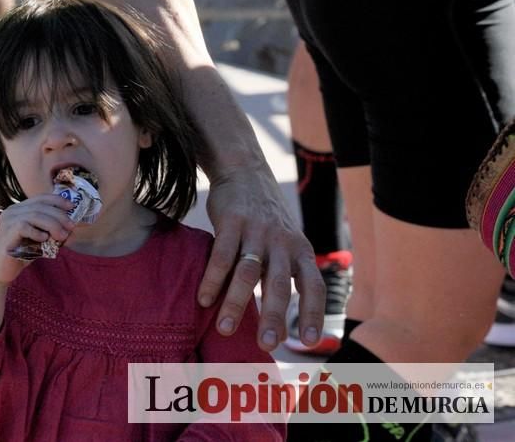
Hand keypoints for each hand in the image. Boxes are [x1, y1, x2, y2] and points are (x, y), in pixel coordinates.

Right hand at [0, 194, 76, 286]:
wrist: (0, 270)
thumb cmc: (20, 254)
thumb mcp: (38, 239)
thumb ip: (50, 231)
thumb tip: (71, 228)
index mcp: (19, 209)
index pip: (40, 198)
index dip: (57, 200)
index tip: (71, 206)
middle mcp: (12, 211)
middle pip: (40, 206)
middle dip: (59, 215)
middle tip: (71, 227)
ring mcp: (8, 220)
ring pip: (35, 215)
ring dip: (53, 224)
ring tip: (62, 236)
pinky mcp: (6, 232)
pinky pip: (24, 227)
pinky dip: (37, 232)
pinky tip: (45, 239)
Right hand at [198, 164, 324, 351]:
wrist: (245, 172)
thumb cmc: (265, 219)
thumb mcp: (285, 243)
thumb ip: (283, 276)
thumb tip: (279, 325)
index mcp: (300, 250)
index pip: (313, 285)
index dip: (313, 313)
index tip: (310, 342)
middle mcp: (282, 242)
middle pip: (279, 285)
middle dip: (273, 316)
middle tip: (266, 345)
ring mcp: (257, 231)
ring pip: (248, 273)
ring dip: (236, 303)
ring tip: (226, 329)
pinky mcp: (231, 221)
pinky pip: (221, 256)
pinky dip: (212, 279)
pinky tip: (203, 299)